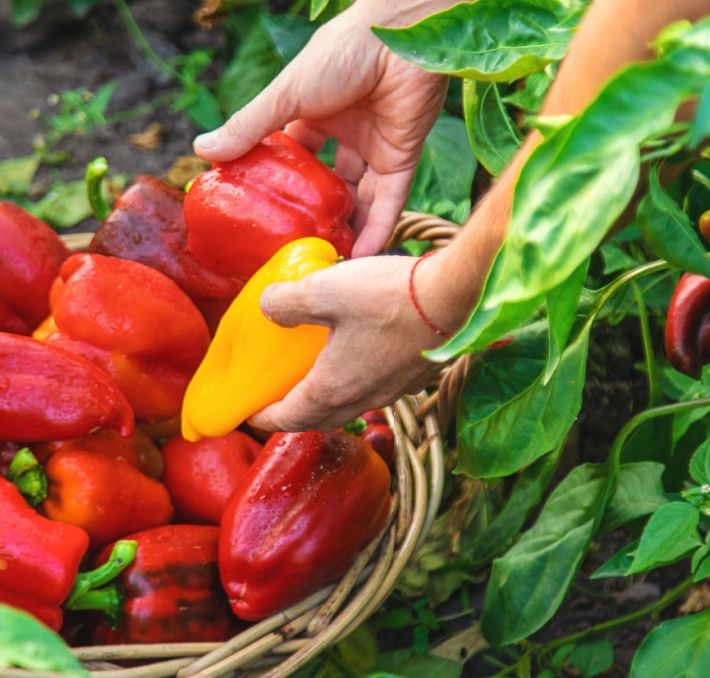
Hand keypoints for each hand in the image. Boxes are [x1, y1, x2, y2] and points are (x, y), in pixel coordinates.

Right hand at [193, 6, 447, 257]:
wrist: (402, 38)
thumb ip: (248, 126)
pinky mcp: (404, 158)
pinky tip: (359, 257)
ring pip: (358, 197)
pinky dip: (376, 228)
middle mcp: (345, 131)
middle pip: (326, 181)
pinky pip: (389, 201)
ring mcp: (376, 146)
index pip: (292, 152)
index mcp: (314, 111)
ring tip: (324, 263)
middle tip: (292, 249)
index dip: (277, 180)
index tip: (258, 214)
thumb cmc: (341, 53)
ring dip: (345, 228)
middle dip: (312, 213)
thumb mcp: (286, 94)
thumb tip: (200, 151)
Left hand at [247, 253, 462, 431]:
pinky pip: (378, 390)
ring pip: (352, 406)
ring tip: (318, 375)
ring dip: (330, 400)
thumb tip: (266, 307)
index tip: (251, 412)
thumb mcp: (324, 289)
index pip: (289, 418)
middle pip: (321, 419)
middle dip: (296, 413)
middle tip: (280, 396)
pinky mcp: (416, 376)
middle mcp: (364, 398)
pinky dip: (359, 383)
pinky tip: (360, 355)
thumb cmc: (390, 297)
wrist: (458, 296)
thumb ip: (287, 302)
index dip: (265, 418)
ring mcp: (394, 390)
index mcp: (333, 388)